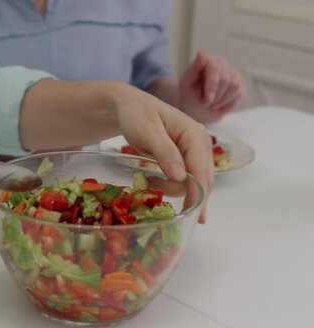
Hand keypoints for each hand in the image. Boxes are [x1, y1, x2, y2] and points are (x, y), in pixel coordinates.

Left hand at [111, 82, 213, 222]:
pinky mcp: (185, 158)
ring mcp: (194, 151)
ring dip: (174, 188)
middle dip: (186, 193)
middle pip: (203, 179)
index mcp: (195, 134)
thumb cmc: (136, 114)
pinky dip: (172, 185)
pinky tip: (155, 182)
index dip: (199, 192)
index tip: (196, 214)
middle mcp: (200, 144)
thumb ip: (165, 152)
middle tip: (162, 199)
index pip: (202, 169)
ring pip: (194, 182)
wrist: (129, 107)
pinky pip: (186, 178)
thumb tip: (182, 176)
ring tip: (149, 181)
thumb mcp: (147, 131)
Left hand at [179, 51, 245, 123]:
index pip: (215, 68)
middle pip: (226, 80)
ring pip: (234, 87)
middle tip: (205, 102)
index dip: (212, 86)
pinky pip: (239, 94)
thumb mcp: (187, 84)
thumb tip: (201, 53)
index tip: (207, 100)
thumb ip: (194, 69)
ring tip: (211, 103)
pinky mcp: (240, 83)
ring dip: (221, 100)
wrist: (198, 108)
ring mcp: (232, 72)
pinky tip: (219, 103)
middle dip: (215, 96)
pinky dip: (228, 104)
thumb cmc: (190, 95)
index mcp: (207, 60)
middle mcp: (221, 62)